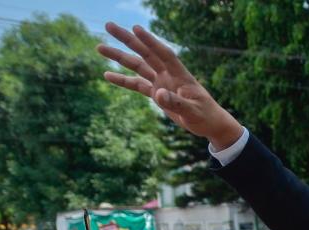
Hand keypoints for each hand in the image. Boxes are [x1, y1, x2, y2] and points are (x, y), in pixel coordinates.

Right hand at [97, 23, 242, 149]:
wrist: (209, 123)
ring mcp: (161, 82)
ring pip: (137, 66)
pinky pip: (136, 84)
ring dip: (119, 56)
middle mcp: (168, 74)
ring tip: (99, 47)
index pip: (164, 54)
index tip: (136, 28)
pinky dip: (123, 80)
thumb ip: (177, 103)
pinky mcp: (156, 93)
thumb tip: (159, 94)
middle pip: (145, 53)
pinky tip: (107, 74)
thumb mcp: (193, 111)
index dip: (151, 42)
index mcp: (180, 75)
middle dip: (127, 40)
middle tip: (109, 26)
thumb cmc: (205, 115)